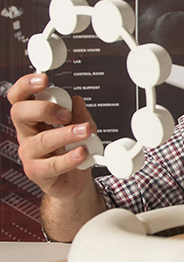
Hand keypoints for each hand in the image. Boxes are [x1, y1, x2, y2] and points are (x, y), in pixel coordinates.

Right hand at [8, 73, 95, 198]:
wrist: (75, 181)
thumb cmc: (72, 151)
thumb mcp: (80, 127)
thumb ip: (79, 115)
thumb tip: (78, 101)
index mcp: (34, 118)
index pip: (20, 97)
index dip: (26, 85)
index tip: (43, 79)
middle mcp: (27, 134)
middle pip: (20, 113)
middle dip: (44, 108)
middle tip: (66, 113)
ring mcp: (30, 154)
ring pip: (41, 140)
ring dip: (65, 134)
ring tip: (85, 131)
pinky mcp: (38, 173)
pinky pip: (52, 165)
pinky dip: (70, 158)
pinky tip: (82, 152)